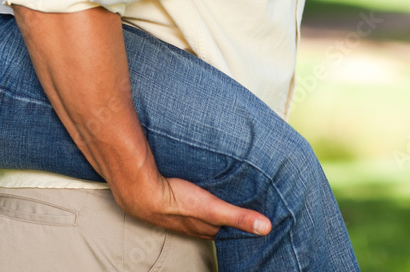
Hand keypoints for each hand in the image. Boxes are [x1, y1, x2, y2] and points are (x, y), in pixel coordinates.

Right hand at [117, 171, 270, 240]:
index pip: (231, 226)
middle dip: (229, 211)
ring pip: (203, 210)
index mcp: (208, 227)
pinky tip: (197, 183)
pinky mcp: (172, 199)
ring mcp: (182, 214)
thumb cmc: (177, 202)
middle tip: (243, 197)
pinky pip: (190, 197)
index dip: (242, 219)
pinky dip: (197, 193)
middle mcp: (196, 224)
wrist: (142, 193)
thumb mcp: (213, 208)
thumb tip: (266, 227)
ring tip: (223, 190)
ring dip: (212, 202)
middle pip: (218, 219)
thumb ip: (238, 216)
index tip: (258, 211)